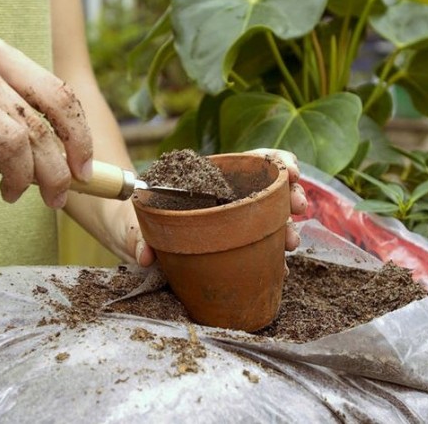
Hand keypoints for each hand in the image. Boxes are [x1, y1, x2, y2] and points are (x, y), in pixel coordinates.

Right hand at [0, 38, 91, 207]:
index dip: (80, 139)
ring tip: (13, 194)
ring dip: (20, 179)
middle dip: (55, 173)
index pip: (59, 97)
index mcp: (0, 56)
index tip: (85, 172)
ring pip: (10, 142)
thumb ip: (22, 119)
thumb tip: (70, 165)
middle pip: (38, 128)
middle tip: (54, 197)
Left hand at [125, 149, 308, 266]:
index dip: (275, 162)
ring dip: (287, 227)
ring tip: (291, 242)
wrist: (129, 241)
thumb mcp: (130, 226)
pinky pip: (259, 246)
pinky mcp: (232, 247)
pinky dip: (274, 253)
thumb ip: (135, 237)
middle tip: (299, 207)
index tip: (291, 171)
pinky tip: (282, 266)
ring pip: (269, 218)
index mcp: (207, 179)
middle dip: (290, 194)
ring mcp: (231, 222)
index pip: (249, 161)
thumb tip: (144, 255)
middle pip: (267, 188)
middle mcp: (225, 197)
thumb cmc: (131, 222)